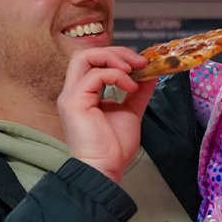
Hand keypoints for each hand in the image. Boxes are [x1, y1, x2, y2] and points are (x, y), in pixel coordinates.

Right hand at [57, 47, 156, 181]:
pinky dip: (116, 75)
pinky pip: (94, 75)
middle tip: (140, 62)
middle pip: (87, 54)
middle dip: (116, 52)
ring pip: (84, 57)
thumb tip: (150, 73)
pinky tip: (130, 88)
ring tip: (134, 71)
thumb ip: (137, 92)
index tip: (142, 65)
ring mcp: (71, 96)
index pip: (94, 62)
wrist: (105, 170)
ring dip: (114, 59)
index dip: (118, 57)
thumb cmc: (113, 148)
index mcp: (84, 94)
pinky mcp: (73, 102)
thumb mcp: (130, 112)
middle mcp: (74, 91)